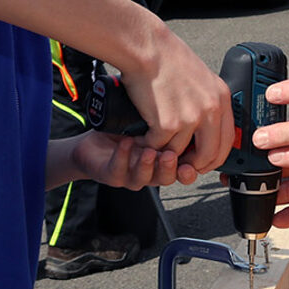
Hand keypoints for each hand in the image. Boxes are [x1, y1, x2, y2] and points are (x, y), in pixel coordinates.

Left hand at [67, 129, 183, 189]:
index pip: (184, 167)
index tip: (194, 157)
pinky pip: (118, 169)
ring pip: (144, 177)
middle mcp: (150, 171)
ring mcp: (131, 175)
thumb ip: (167, 124)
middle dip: (171, 168)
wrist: (94, 144)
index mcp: (163, 161)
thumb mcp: (149, 126)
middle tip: (170, 155)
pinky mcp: (112, 175)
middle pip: (167, 178)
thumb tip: (186, 110)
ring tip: (148, 151)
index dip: (191, 166)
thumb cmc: (124, 134)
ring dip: (147, 165)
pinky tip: (126, 143)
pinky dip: (123, 156)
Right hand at [122, 30, 234, 182]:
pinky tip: (143, 132)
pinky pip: (158, 146)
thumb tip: (205, 127)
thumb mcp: (202, 79)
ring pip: (179, 153)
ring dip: (165, 151)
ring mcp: (191, 118)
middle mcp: (210, 109)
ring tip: (154, 140)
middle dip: (193, 165)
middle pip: (209, 154)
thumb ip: (207, 101)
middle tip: (179, 163)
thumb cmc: (168, 57)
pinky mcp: (168, 123)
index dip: (214, 157)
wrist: (147, 48)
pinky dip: (148, 143)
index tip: (202, 161)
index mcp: (221, 98)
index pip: (227, 141)